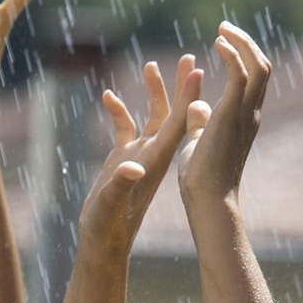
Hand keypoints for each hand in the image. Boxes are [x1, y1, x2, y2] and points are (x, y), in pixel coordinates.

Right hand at [79, 57, 204, 249]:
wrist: (104, 245)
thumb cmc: (108, 227)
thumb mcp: (111, 204)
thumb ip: (120, 183)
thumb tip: (133, 167)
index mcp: (154, 161)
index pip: (178, 124)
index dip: (188, 97)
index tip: (198, 71)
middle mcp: (151, 155)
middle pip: (171, 114)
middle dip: (179, 87)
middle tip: (188, 58)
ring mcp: (138, 157)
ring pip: (151, 117)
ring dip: (152, 93)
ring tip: (151, 65)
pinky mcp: (122, 161)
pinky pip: (125, 129)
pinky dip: (119, 111)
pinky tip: (109, 96)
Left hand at [177, 23, 271, 210]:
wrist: (206, 199)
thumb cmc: (201, 178)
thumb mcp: (197, 142)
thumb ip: (199, 121)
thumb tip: (196, 106)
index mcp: (244, 119)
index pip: (254, 79)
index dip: (243, 56)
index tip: (223, 41)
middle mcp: (251, 113)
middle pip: (262, 68)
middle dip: (246, 43)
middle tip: (224, 28)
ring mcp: (245, 114)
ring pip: (258, 67)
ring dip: (241, 43)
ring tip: (222, 30)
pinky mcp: (232, 114)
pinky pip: (241, 74)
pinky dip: (232, 54)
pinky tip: (217, 43)